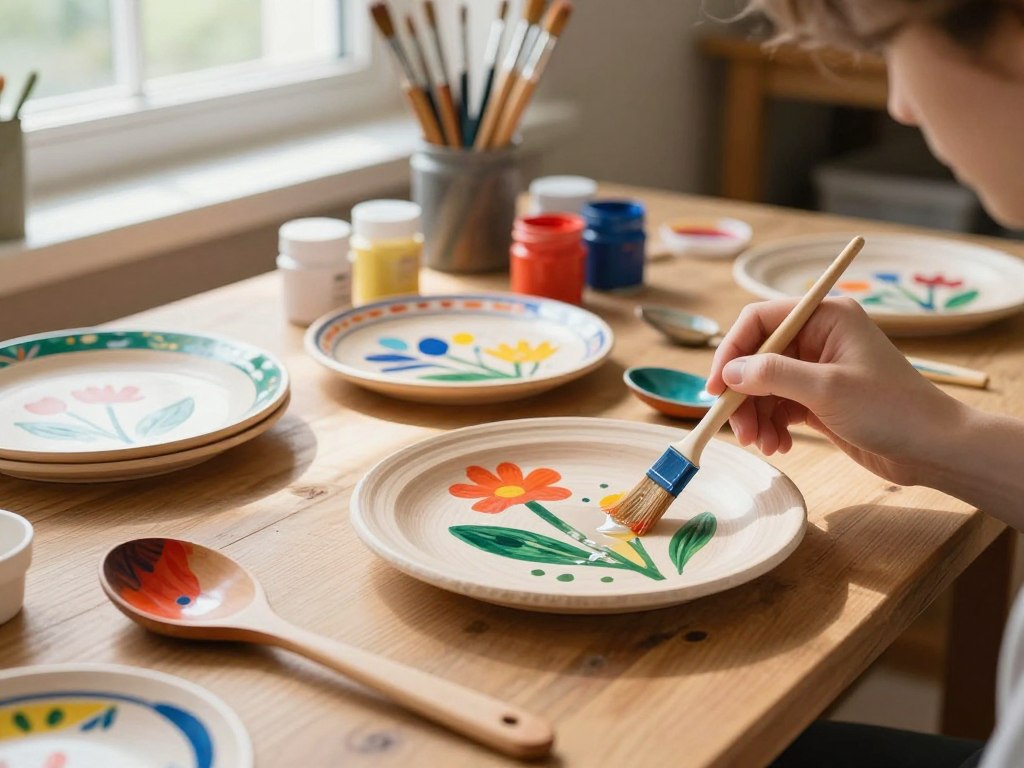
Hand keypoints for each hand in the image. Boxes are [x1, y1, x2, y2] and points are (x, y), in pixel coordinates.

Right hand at [705, 298, 964, 485]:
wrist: (933, 449)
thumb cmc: (892, 409)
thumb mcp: (827, 389)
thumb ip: (773, 375)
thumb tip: (729, 372)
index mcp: (824, 317)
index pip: (759, 321)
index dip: (732, 352)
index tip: (716, 388)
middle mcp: (818, 338)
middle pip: (756, 358)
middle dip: (743, 395)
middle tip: (739, 431)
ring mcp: (817, 369)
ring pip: (763, 386)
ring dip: (756, 417)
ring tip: (764, 445)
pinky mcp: (817, 398)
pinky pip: (778, 406)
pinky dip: (771, 426)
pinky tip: (779, 445)